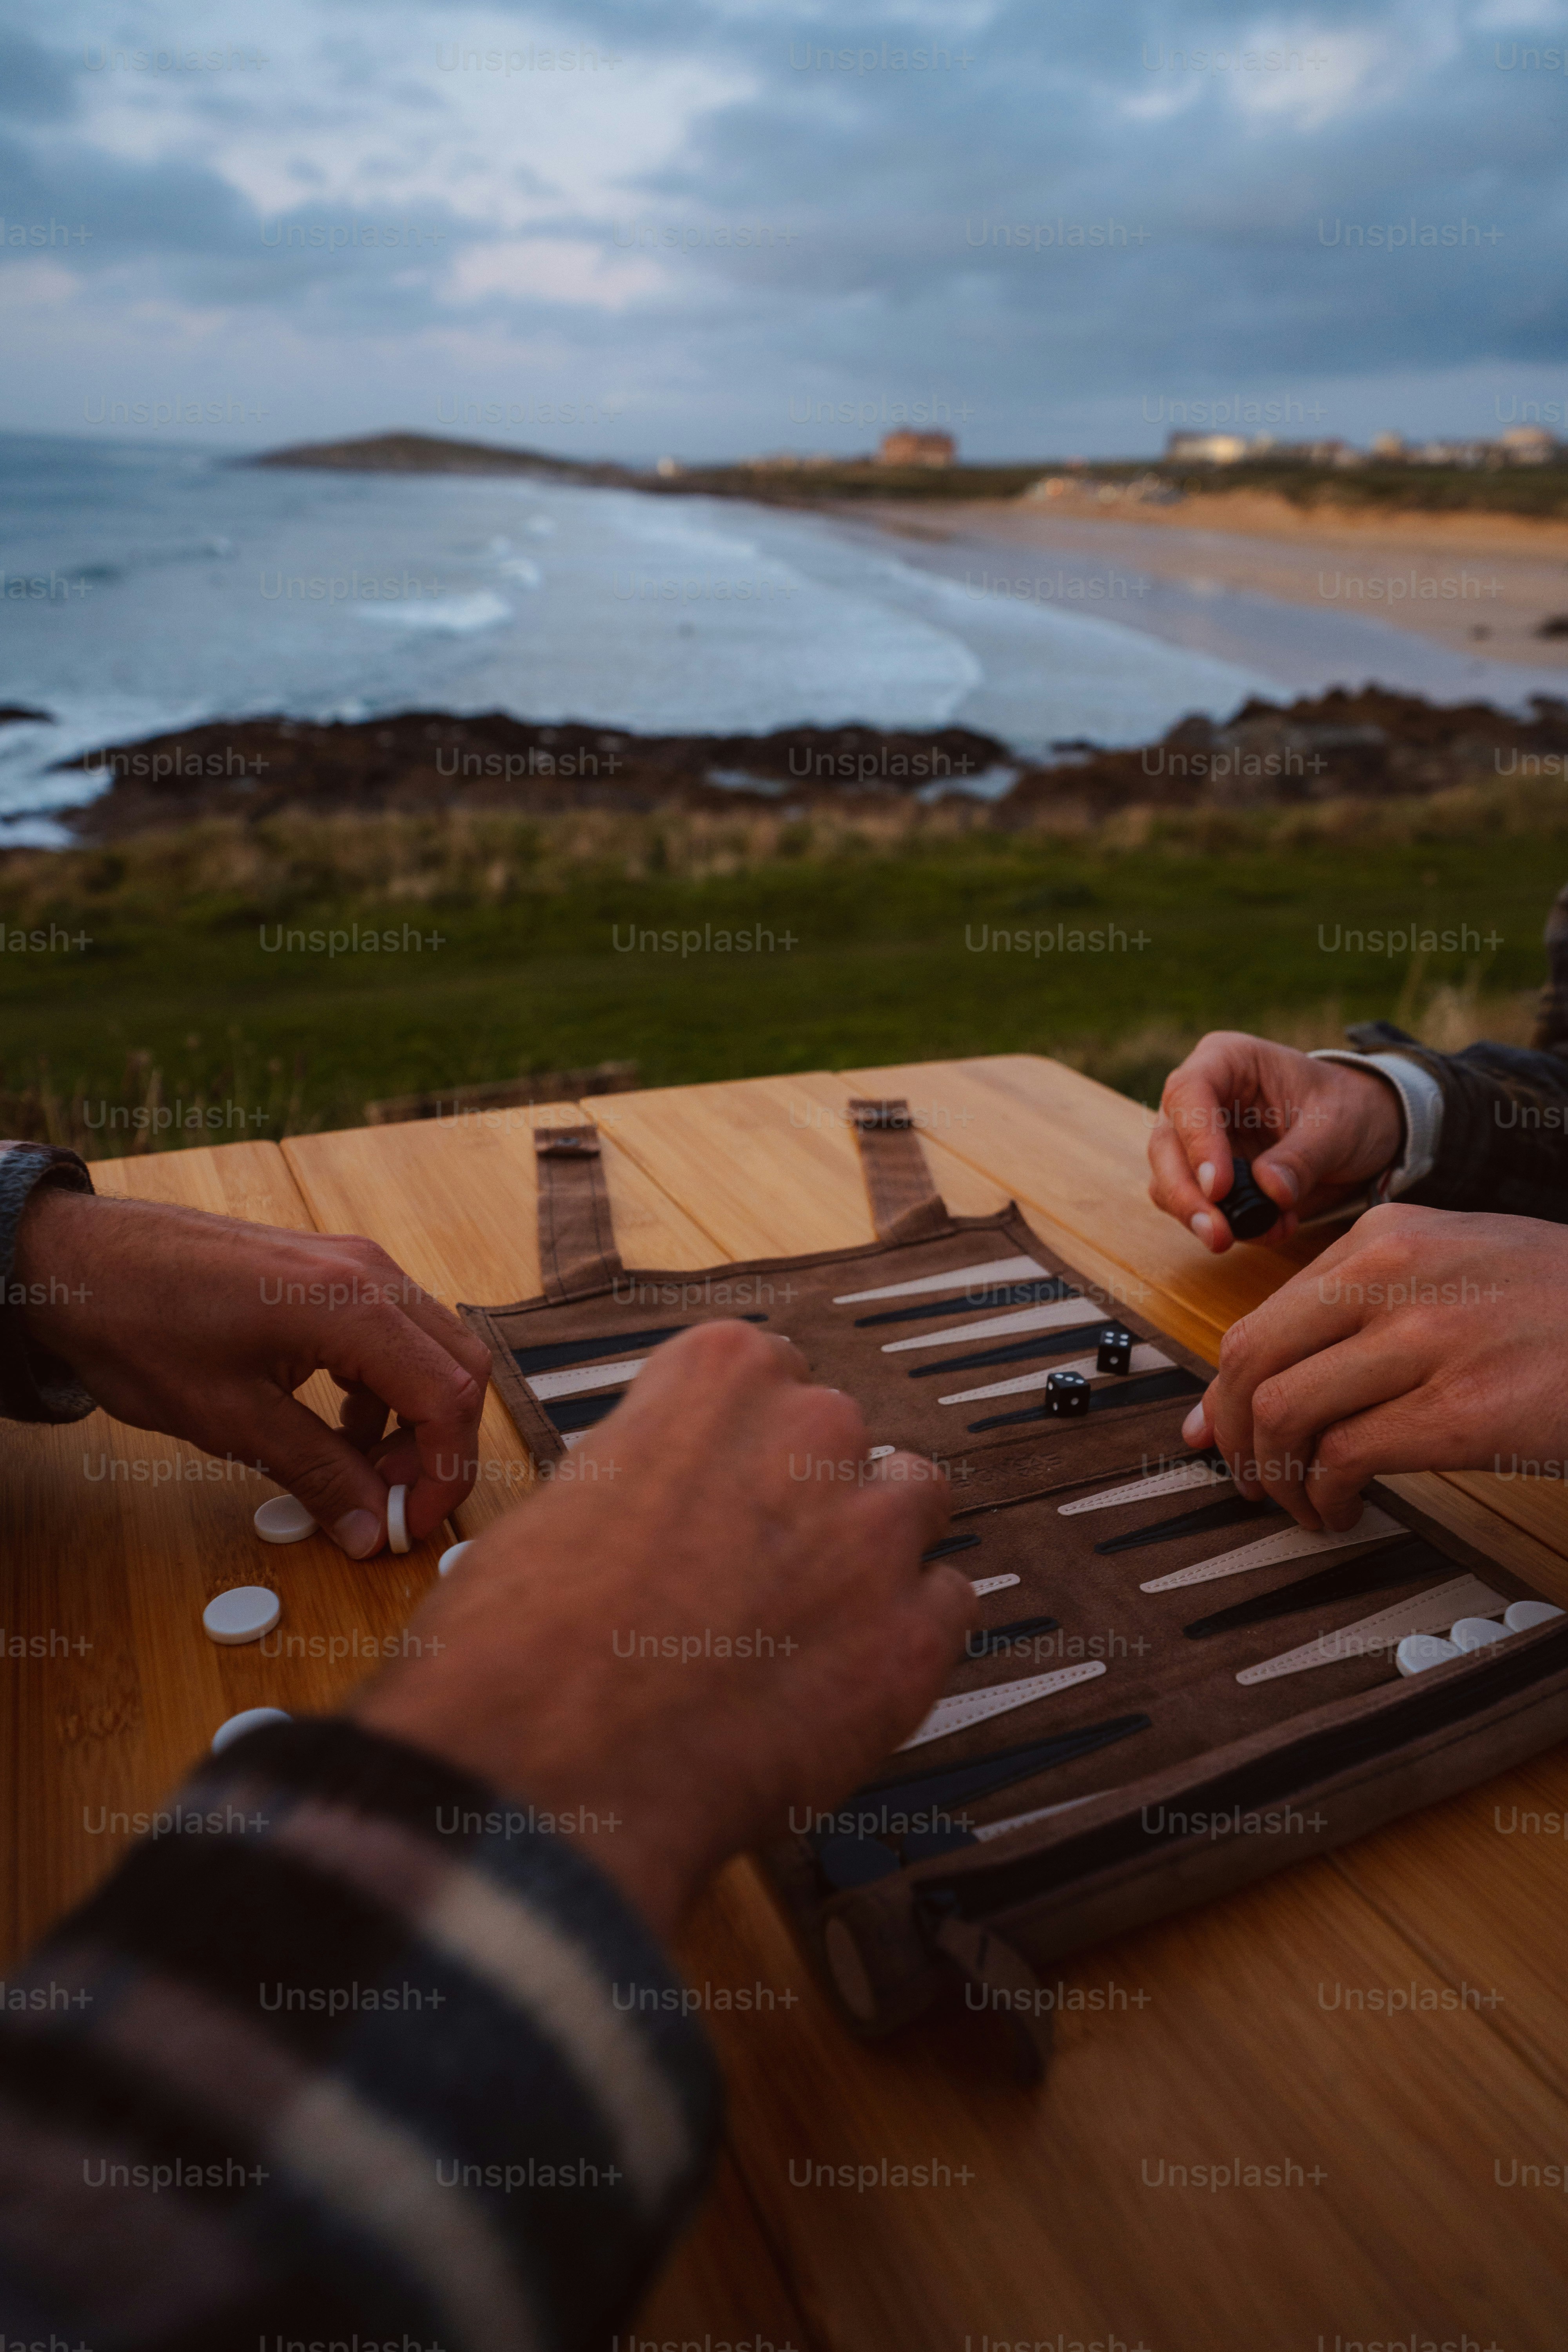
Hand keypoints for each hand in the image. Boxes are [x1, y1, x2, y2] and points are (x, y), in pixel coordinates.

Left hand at [16, 1188, 488, 1556]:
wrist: (79, 1260)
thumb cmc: (141, 1326)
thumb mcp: (231, 1420)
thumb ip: (316, 1474)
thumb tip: (371, 1531)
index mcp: (351, 1305)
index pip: (449, 1396)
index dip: (442, 1472)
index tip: (410, 1523)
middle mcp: (368, 1272)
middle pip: (459, 1366)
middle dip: (439, 1446)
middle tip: (390, 1501)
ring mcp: (352, 1263)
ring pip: (430, 1348)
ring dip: (414, 1417)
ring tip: (361, 1470)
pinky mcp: (330, 1268)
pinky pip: (392, 1331)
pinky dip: (386, 1387)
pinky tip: (339, 1425)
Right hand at [352, 1320, 973, 1937]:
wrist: (548, 1763)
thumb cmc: (524, 1640)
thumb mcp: (565, 1501)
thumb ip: (647, 1474)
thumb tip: (667, 1508)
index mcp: (720, 1377)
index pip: (772, 1367)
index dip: (750, 1436)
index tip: (733, 1475)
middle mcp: (813, 1431)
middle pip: (842, 1437)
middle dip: (808, 1493)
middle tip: (760, 1564)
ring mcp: (874, 1532)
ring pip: (917, 1503)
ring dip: (875, 1545)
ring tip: (818, 1611)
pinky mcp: (913, 1638)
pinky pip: (949, 1605)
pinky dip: (906, 1636)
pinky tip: (845, 1675)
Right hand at [1148, 1032, 1402, 1250]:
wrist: (1364, 1129)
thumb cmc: (1349, 1108)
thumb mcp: (1339, 1126)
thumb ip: (1302, 1157)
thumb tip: (1270, 1191)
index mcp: (1227, 1060)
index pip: (1189, 1093)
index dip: (1197, 1141)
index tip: (1218, 1187)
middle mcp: (1201, 1097)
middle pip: (1166, 1144)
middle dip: (1187, 1194)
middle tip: (1218, 1235)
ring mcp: (1199, 1139)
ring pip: (1169, 1180)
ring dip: (1201, 1217)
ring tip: (1262, 1232)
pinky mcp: (1208, 1176)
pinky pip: (1198, 1206)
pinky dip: (1229, 1225)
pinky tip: (1273, 1229)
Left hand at [1181, 1202, 1567, 1530]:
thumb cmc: (1555, 1311)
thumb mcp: (1455, 1268)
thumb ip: (1362, 1308)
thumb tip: (1261, 1376)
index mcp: (1385, 1238)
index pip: (1263, 1318)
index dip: (1225, 1391)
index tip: (1216, 1435)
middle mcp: (1393, 1276)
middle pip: (1252, 1361)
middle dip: (1232, 1436)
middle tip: (1249, 1481)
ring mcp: (1427, 1341)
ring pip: (1285, 1411)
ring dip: (1274, 1476)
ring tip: (1301, 1506)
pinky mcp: (1460, 1411)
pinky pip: (1342, 1457)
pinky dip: (1324, 1497)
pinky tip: (1344, 1512)